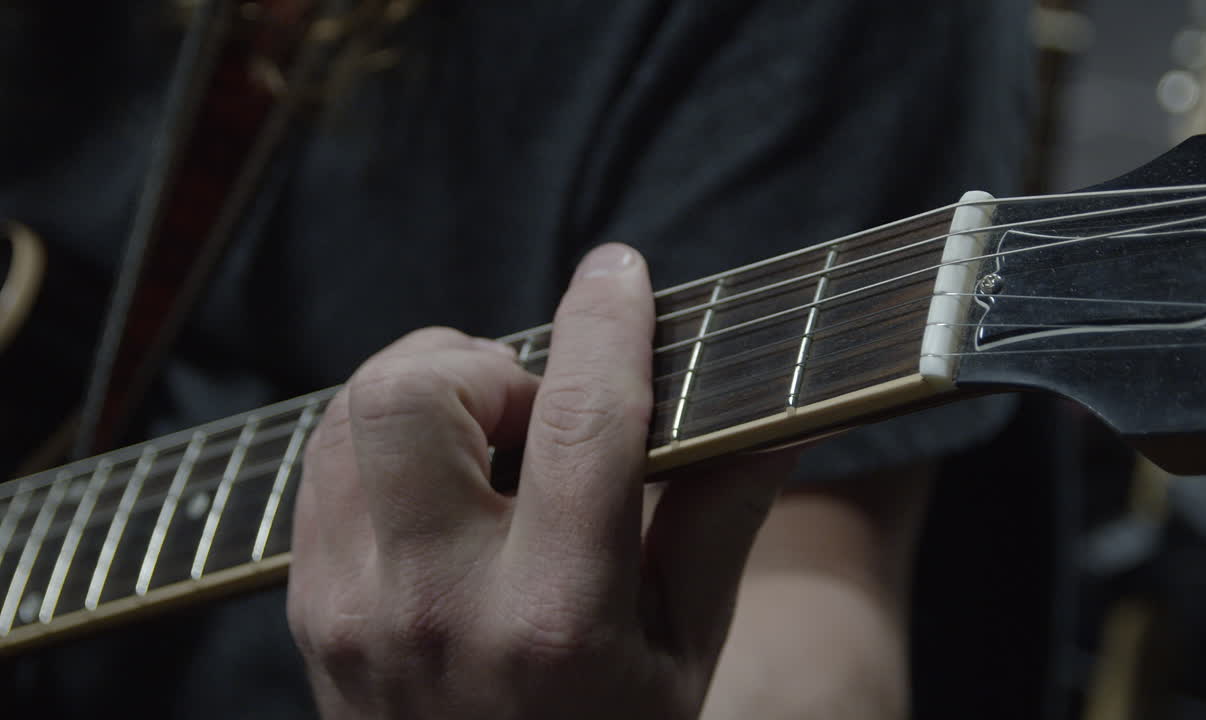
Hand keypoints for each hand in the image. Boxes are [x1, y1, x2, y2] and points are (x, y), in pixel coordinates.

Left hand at [287, 243, 796, 718]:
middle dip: (483, 363)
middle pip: (409, 394)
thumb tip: (781, 409)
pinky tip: (444, 483)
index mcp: (558, 620)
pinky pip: (324, 463)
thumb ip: (723, 514)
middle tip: (537, 409)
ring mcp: (350, 609)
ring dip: (432, 395)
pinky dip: (385, 440)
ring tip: (495, 446)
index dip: (607, 323)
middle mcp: (435, 608)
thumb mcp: (685, 647)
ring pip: (352, 413)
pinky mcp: (308, 606)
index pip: (582, 424)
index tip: (618, 272)